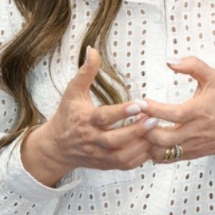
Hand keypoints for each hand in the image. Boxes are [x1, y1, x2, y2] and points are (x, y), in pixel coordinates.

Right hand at [20, 47, 157, 186]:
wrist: (56, 147)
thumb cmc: (67, 115)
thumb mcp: (73, 92)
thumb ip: (86, 71)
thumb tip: (92, 49)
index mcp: (85, 121)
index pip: (104, 117)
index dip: (122, 112)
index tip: (140, 104)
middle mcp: (92, 140)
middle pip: (115, 140)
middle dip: (136, 131)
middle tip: (156, 118)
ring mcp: (99, 156)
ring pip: (122, 156)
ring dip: (141, 145)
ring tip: (158, 130)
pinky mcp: (106, 165)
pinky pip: (125, 165)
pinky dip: (140, 157)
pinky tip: (153, 144)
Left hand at [143, 57, 214, 175]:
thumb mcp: (214, 78)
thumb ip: (193, 65)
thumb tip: (170, 60)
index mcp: (198, 112)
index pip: (173, 114)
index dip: (154, 109)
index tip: (140, 102)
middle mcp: (193, 132)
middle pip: (163, 138)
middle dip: (144, 129)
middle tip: (134, 117)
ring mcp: (190, 146)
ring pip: (162, 152)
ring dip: (146, 142)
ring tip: (137, 128)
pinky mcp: (188, 155)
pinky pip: (165, 158)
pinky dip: (152, 151)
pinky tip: (146, 139)